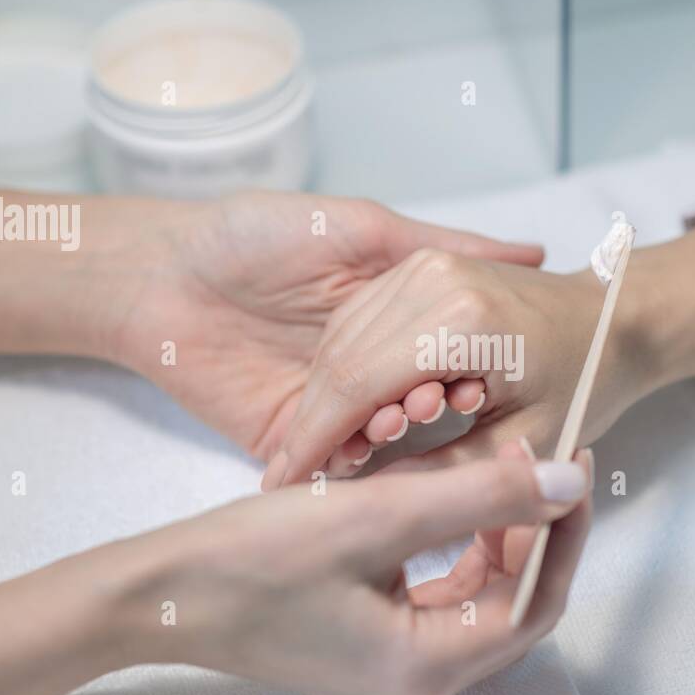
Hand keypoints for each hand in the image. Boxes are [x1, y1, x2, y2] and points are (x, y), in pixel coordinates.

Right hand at [0, 441, 591, 694]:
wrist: (162, 592)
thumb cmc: (256, 558)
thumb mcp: (376, 515)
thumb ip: (479, 496)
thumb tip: (570, 482)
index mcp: (428, 667)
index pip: (533, 601)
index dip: (561, 532)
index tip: (572, 465)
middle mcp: (421, 682)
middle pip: (512, 604)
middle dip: (533, 532)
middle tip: (543, 464)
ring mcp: (395, 668)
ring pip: (479, 598)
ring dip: (496, 538)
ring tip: (502, 472)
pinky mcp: (372, 644)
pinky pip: (440, 597)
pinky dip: (455, 550)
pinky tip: (450, 500)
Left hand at [110, 192, 543, 458]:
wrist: (160, 273)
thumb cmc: (255, 235)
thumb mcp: (362, 227)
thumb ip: (442, 244)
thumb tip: (533, 251)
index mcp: (387, 319)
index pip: (445, 354)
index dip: (465, 364)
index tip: (482, 370)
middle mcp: (365, 368)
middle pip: (417, 402)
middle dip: (431, 403)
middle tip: (437, 396)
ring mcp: (328, 410)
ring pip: (382, 440)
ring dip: (396, 435)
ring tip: (397, 419)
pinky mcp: (287, 442)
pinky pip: (330, 467)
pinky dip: (351, 467)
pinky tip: (363, 454)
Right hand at [260, 249, 648, 489]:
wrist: (615, 319)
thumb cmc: (583, 382)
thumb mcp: (521, 447)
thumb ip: (441, 477)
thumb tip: (365, 500)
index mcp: (461, 323)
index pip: (355, 386)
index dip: (313, 442)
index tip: (283, 486)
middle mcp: (433, 280)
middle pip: (338, 359)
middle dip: (311, 423)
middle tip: (296, 478)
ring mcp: (424, 264)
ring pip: (339, 337)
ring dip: (325, 396)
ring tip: (326, 452)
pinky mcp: (420, 262)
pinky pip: (357, 318)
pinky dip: (343, 365)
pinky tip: (351, 411)